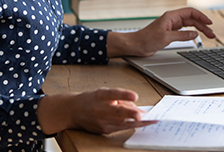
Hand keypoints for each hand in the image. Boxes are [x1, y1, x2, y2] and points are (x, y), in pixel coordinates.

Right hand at [37, 88, 155, 134]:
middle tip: (143, 115)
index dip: (124, 94)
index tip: (135, 95)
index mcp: (100, 95)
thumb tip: (137, 107)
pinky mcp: (103, 130)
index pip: (112, 94)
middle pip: (117, 112)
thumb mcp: (103, 93)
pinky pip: (120, 128)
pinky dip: (131, 125)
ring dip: (137, 122)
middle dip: (131, 115)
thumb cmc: (91, 99)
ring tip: (150, 121)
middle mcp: (100, 108)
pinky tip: (141, 123)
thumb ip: (119, 98)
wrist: (73, 111)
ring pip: (121, 123)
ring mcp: (101, 121)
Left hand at [107, 7, 214, 57]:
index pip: (190, 12)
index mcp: (170, 16)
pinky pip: (184, 31)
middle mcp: (171, 19)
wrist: (136, 45)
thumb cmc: (147, 39)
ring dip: (199, 29)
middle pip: (191, 19)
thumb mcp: (166, 38)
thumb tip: (195, 34)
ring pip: (189, 25)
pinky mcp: (169, 33)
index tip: (210, 23)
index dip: (201, 16)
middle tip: (212, 34)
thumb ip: (181, 35)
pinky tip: (197, 37)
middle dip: (203, 25)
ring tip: (208, 36)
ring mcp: (171, 26)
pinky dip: (192, 33)